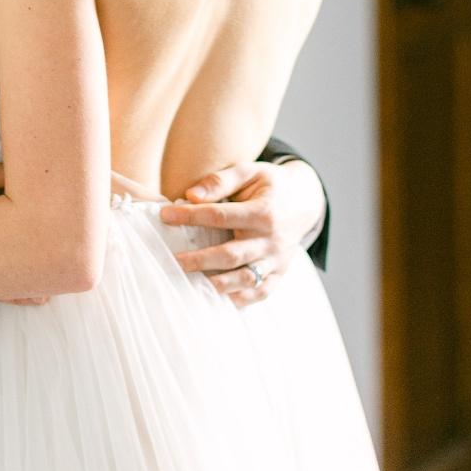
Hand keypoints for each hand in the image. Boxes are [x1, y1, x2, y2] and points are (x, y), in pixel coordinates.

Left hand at [159, 158, 325, 307]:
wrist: (305, 200)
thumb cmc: (270, 184)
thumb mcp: (249, 171)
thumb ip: (220, 181)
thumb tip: (191, 195)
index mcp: (263, 211)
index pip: (220, 216)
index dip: (190, 216)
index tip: (165, 215)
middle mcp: (271, 240)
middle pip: (231, 255)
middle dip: (200, 260)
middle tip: (173, 260)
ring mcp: (276, 260)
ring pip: (245, 279)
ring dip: (217, 285)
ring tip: (191, 284)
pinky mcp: (279, 273)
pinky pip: (260, 293)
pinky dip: (239, 299)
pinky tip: (216, 298)